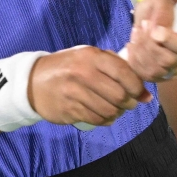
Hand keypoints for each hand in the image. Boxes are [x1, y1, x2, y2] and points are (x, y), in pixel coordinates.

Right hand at [28, 46, 151, 126]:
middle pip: (119, 95)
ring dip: (118, 113)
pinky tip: (105, 115)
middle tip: (130, 103)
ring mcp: (74, 93)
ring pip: (109, 110)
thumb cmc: (67, 67)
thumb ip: (114, 66)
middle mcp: (82, 73)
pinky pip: (97, 119)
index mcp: (90, 56)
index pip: (123, 72)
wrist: (33, 81)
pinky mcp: (69, 110)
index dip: (137, 86)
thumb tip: (143, 90)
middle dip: (130, 102)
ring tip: (116, 109)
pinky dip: (106, 120)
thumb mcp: (87, 56)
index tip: (141, 93)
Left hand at [126, 0, 176, 81]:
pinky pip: (149, 76)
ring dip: (141, 53)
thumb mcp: (162, 1)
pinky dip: (136, 62)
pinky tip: (133, 47)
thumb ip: (163, 14)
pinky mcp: (168, 75)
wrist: (155, 14)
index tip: (154, 31)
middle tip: (140, 28)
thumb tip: (157, 29)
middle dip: (149, 45)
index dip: (170, 41)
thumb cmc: (162, 5)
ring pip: (158, 70)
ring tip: (136, 35)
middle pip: (171, 60)